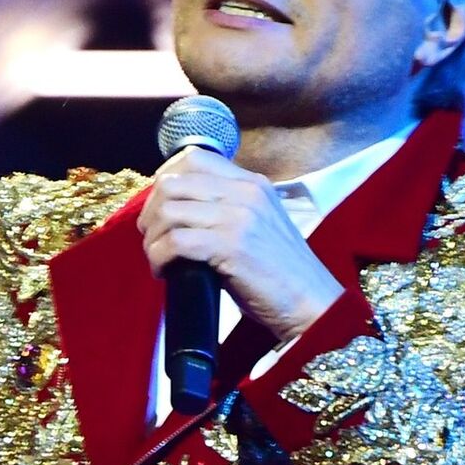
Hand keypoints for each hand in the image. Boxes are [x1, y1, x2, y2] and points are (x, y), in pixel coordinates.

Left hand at [138, 147, 344, 344]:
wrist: (313, 305)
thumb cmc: (281, 276)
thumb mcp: (258, 227)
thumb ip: (226, 210)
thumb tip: (177, 212)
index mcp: (253, 184)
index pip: (194, 158)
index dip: (165, 180)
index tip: (159, 209)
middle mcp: (246, 192)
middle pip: (173, 182)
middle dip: (151, 212)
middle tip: (153, 238)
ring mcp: (240, 217)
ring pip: (169, 210)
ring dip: (153, 238)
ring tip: (159, 258)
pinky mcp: (232, 246)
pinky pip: (176, 242)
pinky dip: (160, 258)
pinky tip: (165, 273)